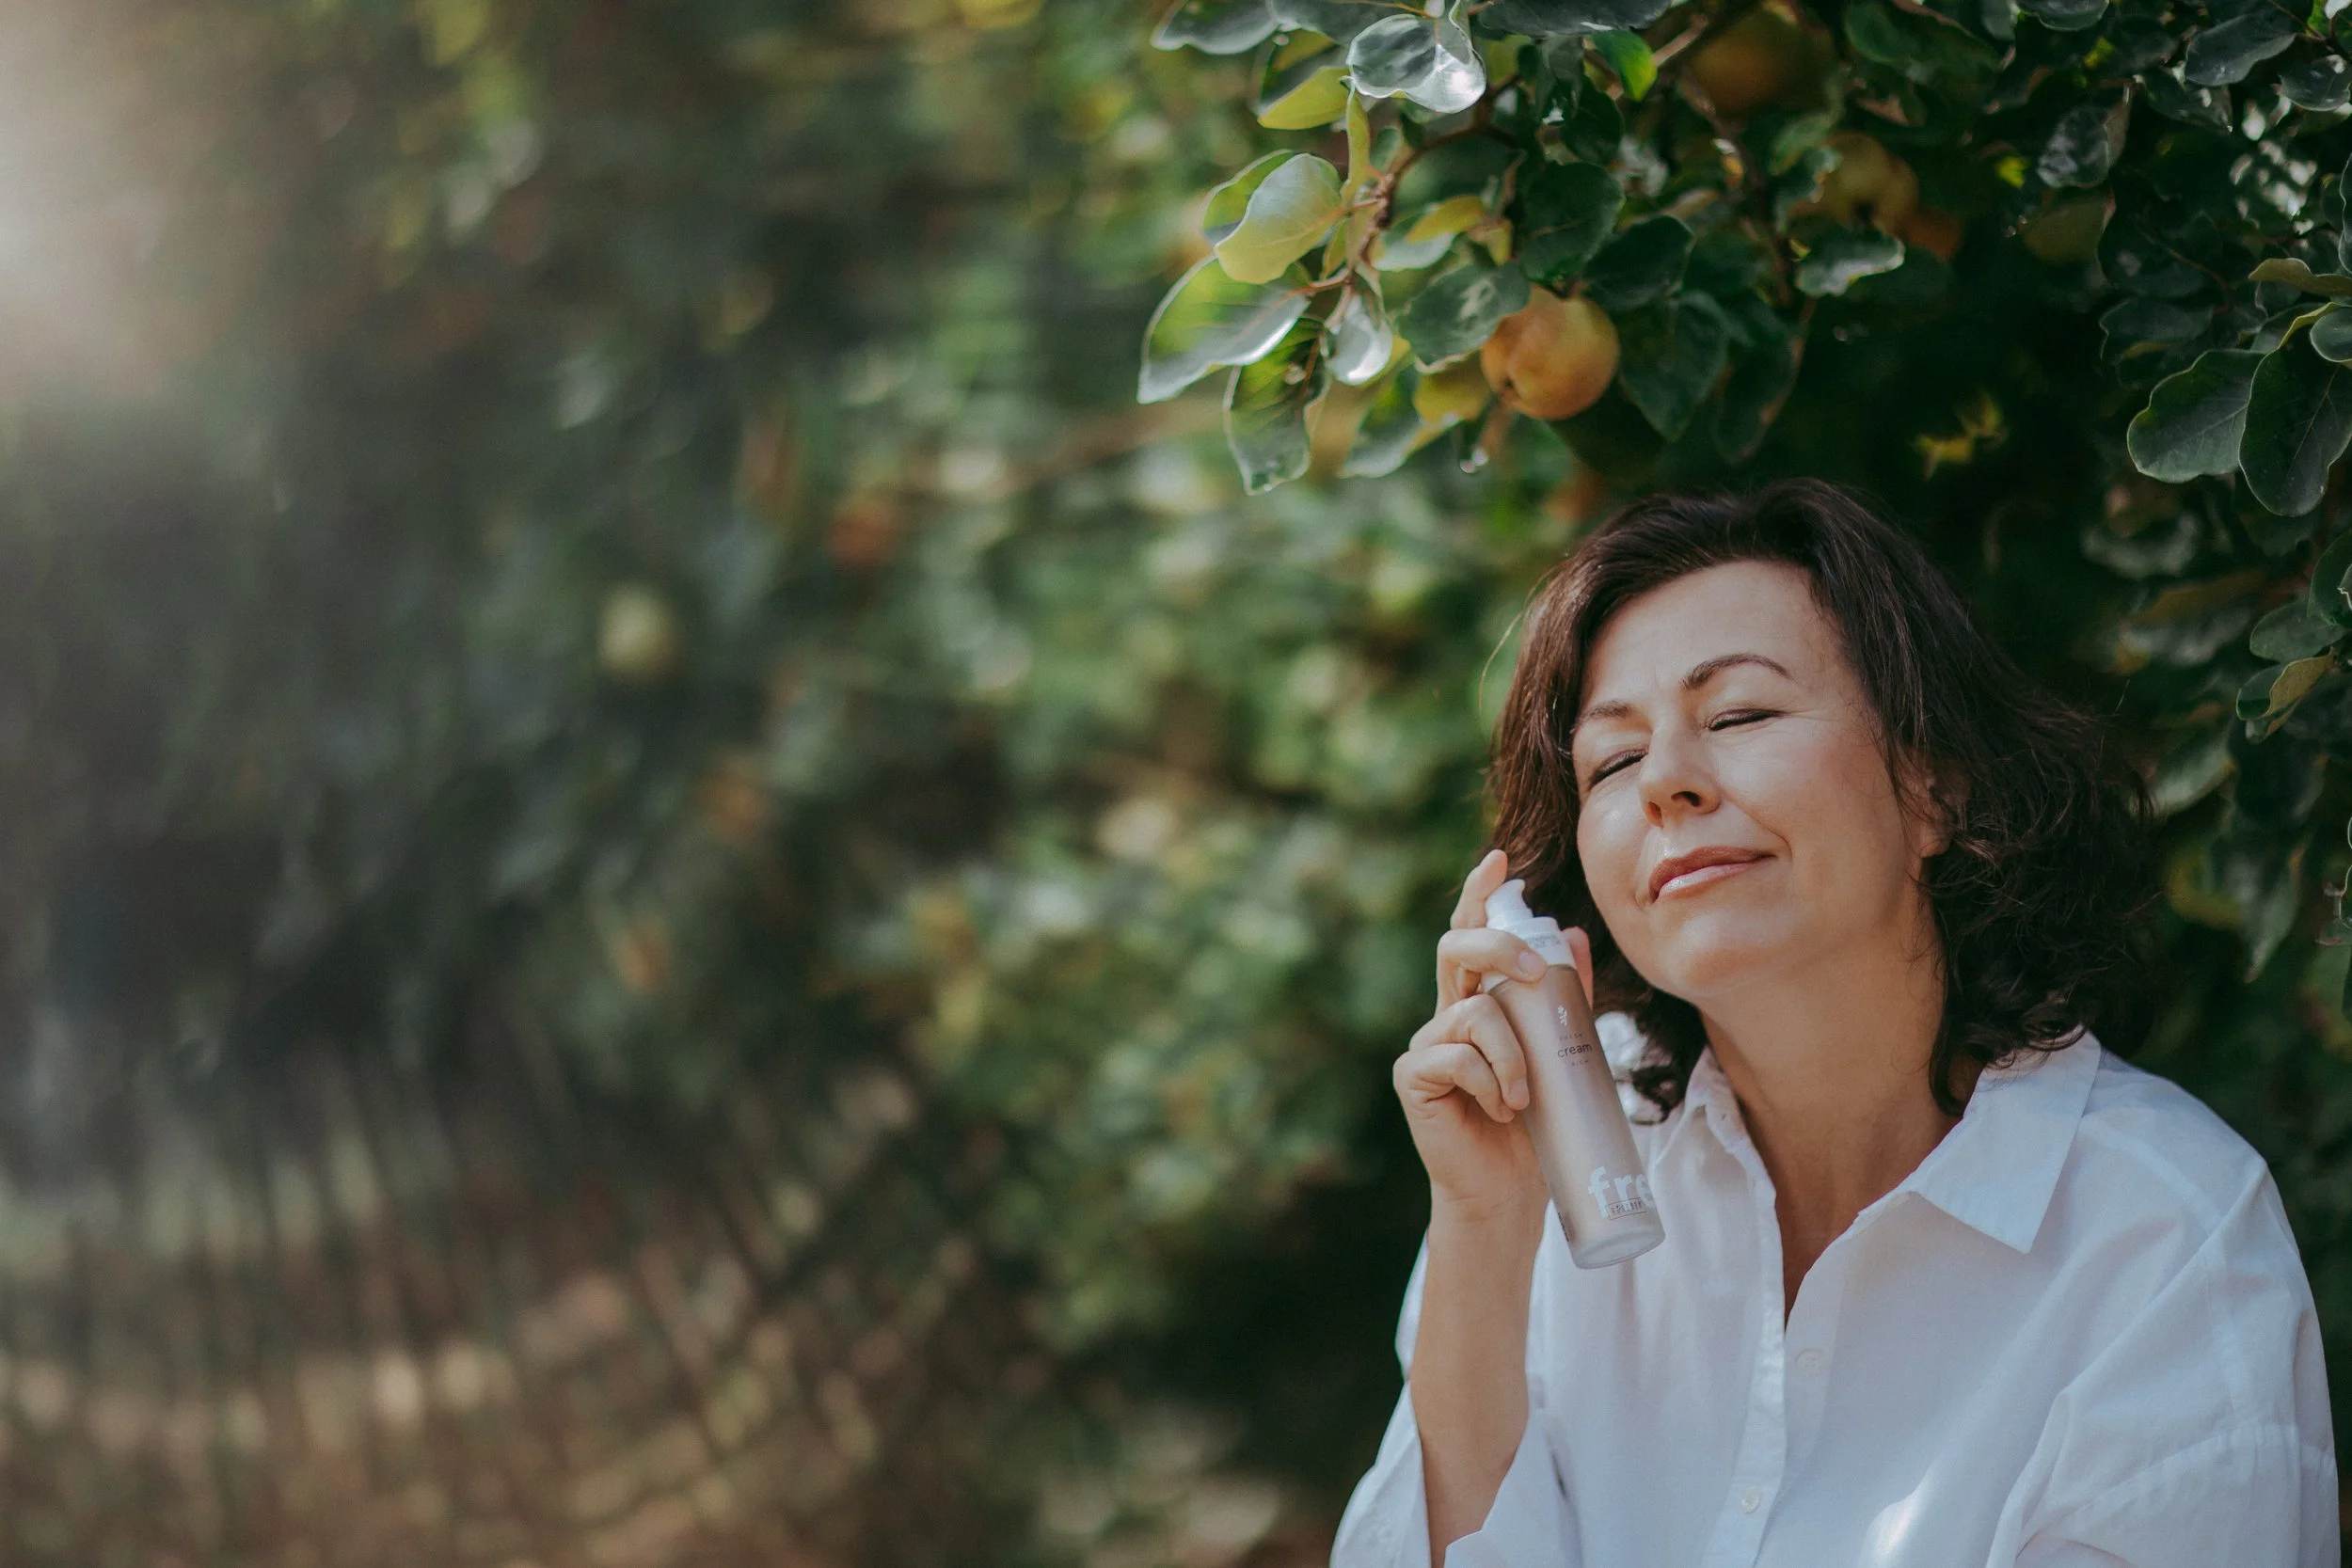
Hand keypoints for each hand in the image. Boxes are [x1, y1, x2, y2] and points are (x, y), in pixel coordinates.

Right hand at [1393, 848, 1596, 1221]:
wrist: (1508, 1192)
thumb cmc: (1536, 1126)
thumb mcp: (1561, 1054)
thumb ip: (1565, 998)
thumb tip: (1574, 934)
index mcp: (1480, 1000)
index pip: (1473, 933)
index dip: (1479, 895)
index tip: (1499, 860)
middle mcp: (1448, 1013)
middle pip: (1458, 948)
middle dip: (1498, 946)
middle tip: (1534, 972)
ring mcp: (1428, 1044)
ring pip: (1474, 1012)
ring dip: (1513, 1054)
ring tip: (1524, 1097)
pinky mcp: (1414, 1077)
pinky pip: (1458, 1056)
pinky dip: (1491, 1080)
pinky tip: (1500, 1109)